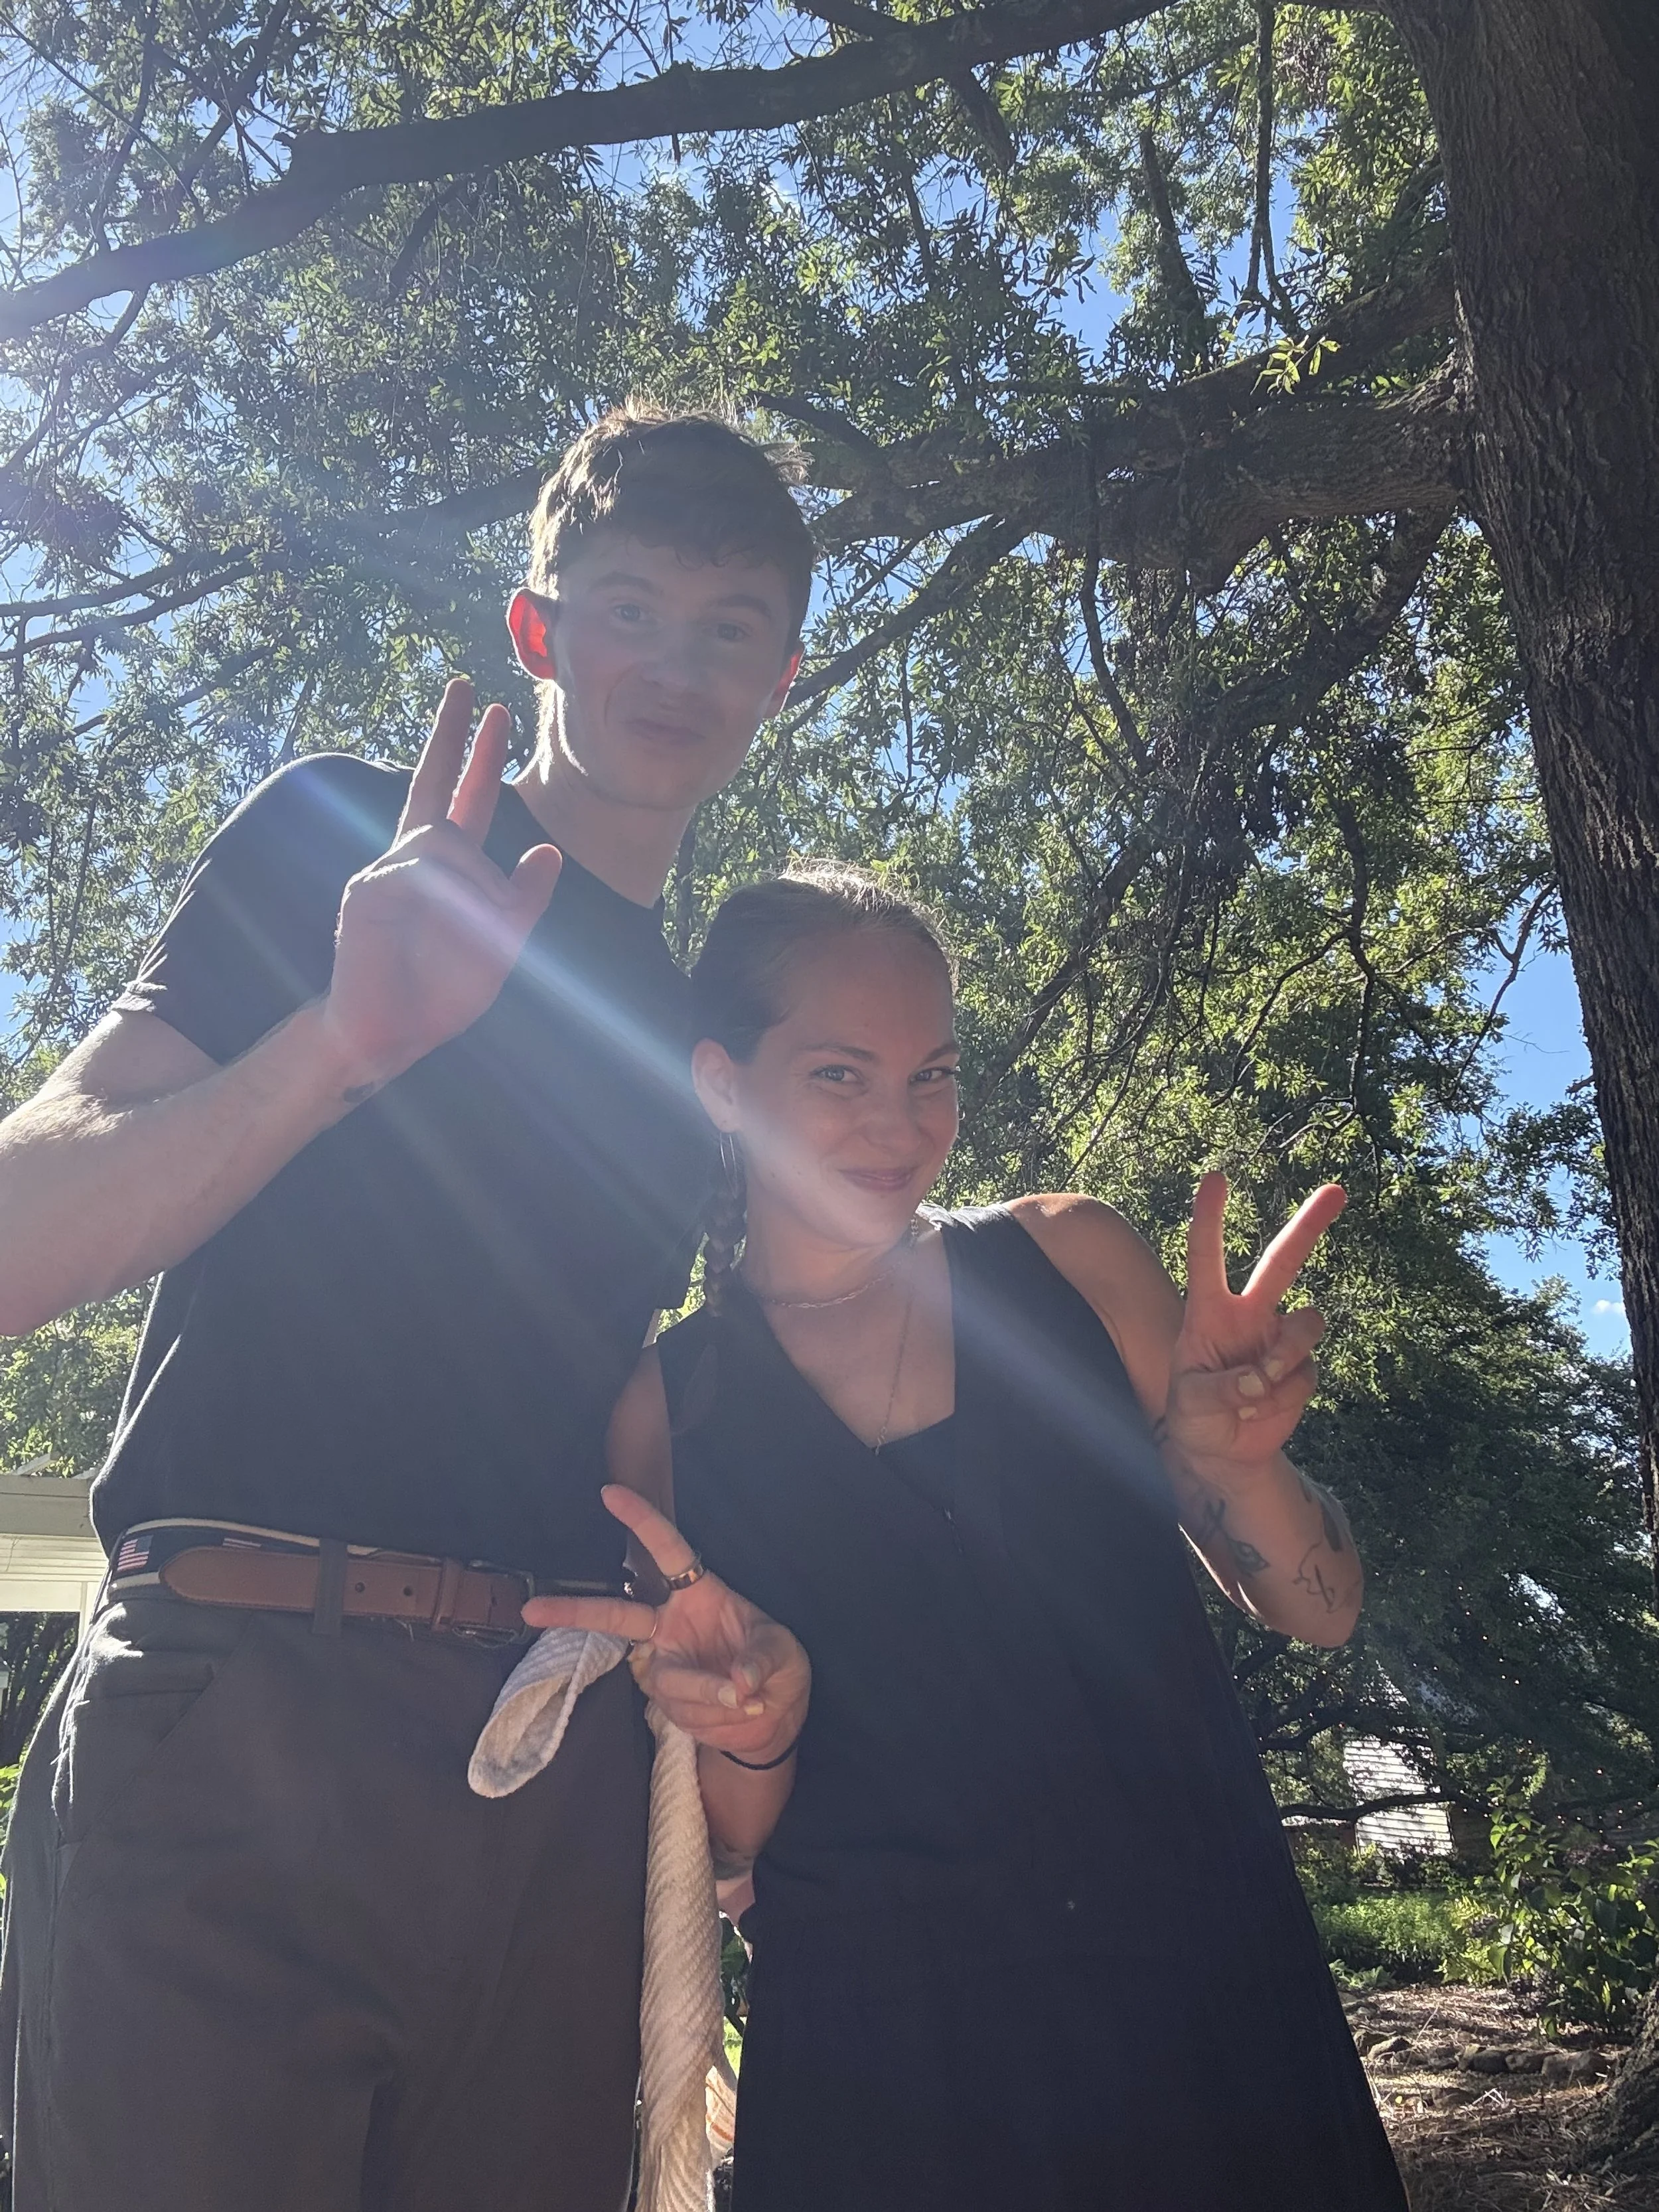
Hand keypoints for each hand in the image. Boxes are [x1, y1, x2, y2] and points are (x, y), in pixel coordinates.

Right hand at [318, 678, 562, 1090]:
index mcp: (444, 869)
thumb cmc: (441, 993)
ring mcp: (387, 871)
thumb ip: (524, 900)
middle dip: (451, 734)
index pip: (461, 798)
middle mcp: (412, 859)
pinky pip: (422, 873)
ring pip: (448, 841)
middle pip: (432, 781)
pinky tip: (445, 922)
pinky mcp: (369, 891)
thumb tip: (547, 850)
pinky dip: (449, 897)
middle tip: (468, 685)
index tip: (491, 712)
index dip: (475, 756)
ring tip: (480, 927)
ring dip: (477, 885)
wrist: (390, 1035)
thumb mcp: (502, 946)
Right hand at [523, 1485, 810, 1766]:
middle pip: (616, 1615)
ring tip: (749, 1700)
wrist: (774, 1718)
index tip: (609, 1493)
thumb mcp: (782, 1654)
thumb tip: (737, 1685)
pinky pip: (682, 1709)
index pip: (667, 1551)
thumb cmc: (778, 1666)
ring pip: (669, 1680)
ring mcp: (665, 1662)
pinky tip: (736, 1713)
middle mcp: (673, 1624)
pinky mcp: (667, 1699)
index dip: (641, 1522)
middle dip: (573, 1612)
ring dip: (710, 1694)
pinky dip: (714, 1716)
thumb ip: (760, 1663)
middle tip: (531, 1610)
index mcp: (699, 1594)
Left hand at [1164, 1173, 1344, 1476]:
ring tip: (1255, 1391)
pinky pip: (1307, 1374)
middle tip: (1337, 1189)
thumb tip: (1260, 1378)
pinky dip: (1286, 1397)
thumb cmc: (1193, 1419)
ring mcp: (1278, 1341)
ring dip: (1287, 1355)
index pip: (1206, 1257)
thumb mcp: (1191, 1404)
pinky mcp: (1302, 1370)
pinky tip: (1263, 1409)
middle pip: (1282, 1261)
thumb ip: (1223, 1387)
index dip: (1210, 1218)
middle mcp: (1248, 1316)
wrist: (1222, 1455)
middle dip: (1310, 1224)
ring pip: (1306, 1323)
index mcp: (1209, 1312)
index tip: (1215, 1177)